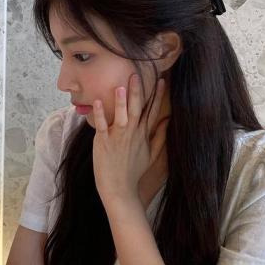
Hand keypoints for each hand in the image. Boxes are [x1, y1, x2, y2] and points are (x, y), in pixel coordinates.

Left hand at [92, 75, 168, 213]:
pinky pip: (102, 126)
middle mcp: (132, 134)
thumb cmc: (133, 172)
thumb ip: (160, 136)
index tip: (161, 80)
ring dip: (121, 102)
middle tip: (136, 74)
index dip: (157, 95)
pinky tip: (97, 102)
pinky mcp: (104, 143)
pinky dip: (100, 114)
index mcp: (143, 135)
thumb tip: (168, 120)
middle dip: (137, 91)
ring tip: (120, 86)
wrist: (120, 190)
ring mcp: (118, 138)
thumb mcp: (152, 155)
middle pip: (137, 109)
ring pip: (121, 116)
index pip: (152, 111)